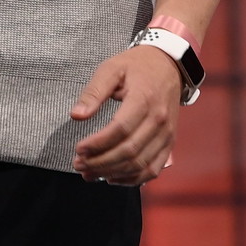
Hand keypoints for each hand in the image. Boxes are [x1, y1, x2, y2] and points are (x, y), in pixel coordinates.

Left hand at [68, 45, 183, 184]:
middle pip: (130, 151)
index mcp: (144, 99)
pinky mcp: (169, 143)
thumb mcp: (111, 68)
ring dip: (113, 173)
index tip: (78, 149)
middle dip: (101, 163)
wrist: (169, 66)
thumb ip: (93, 92)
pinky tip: (112, 178)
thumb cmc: (136, 66)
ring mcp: (167, 134)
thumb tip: (76, 116)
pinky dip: (133, 179)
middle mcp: (159, 120)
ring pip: (141, 164)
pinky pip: (153, 169)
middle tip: (78, 165)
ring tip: (89, 174)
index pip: (120, 129)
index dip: (98, 144)